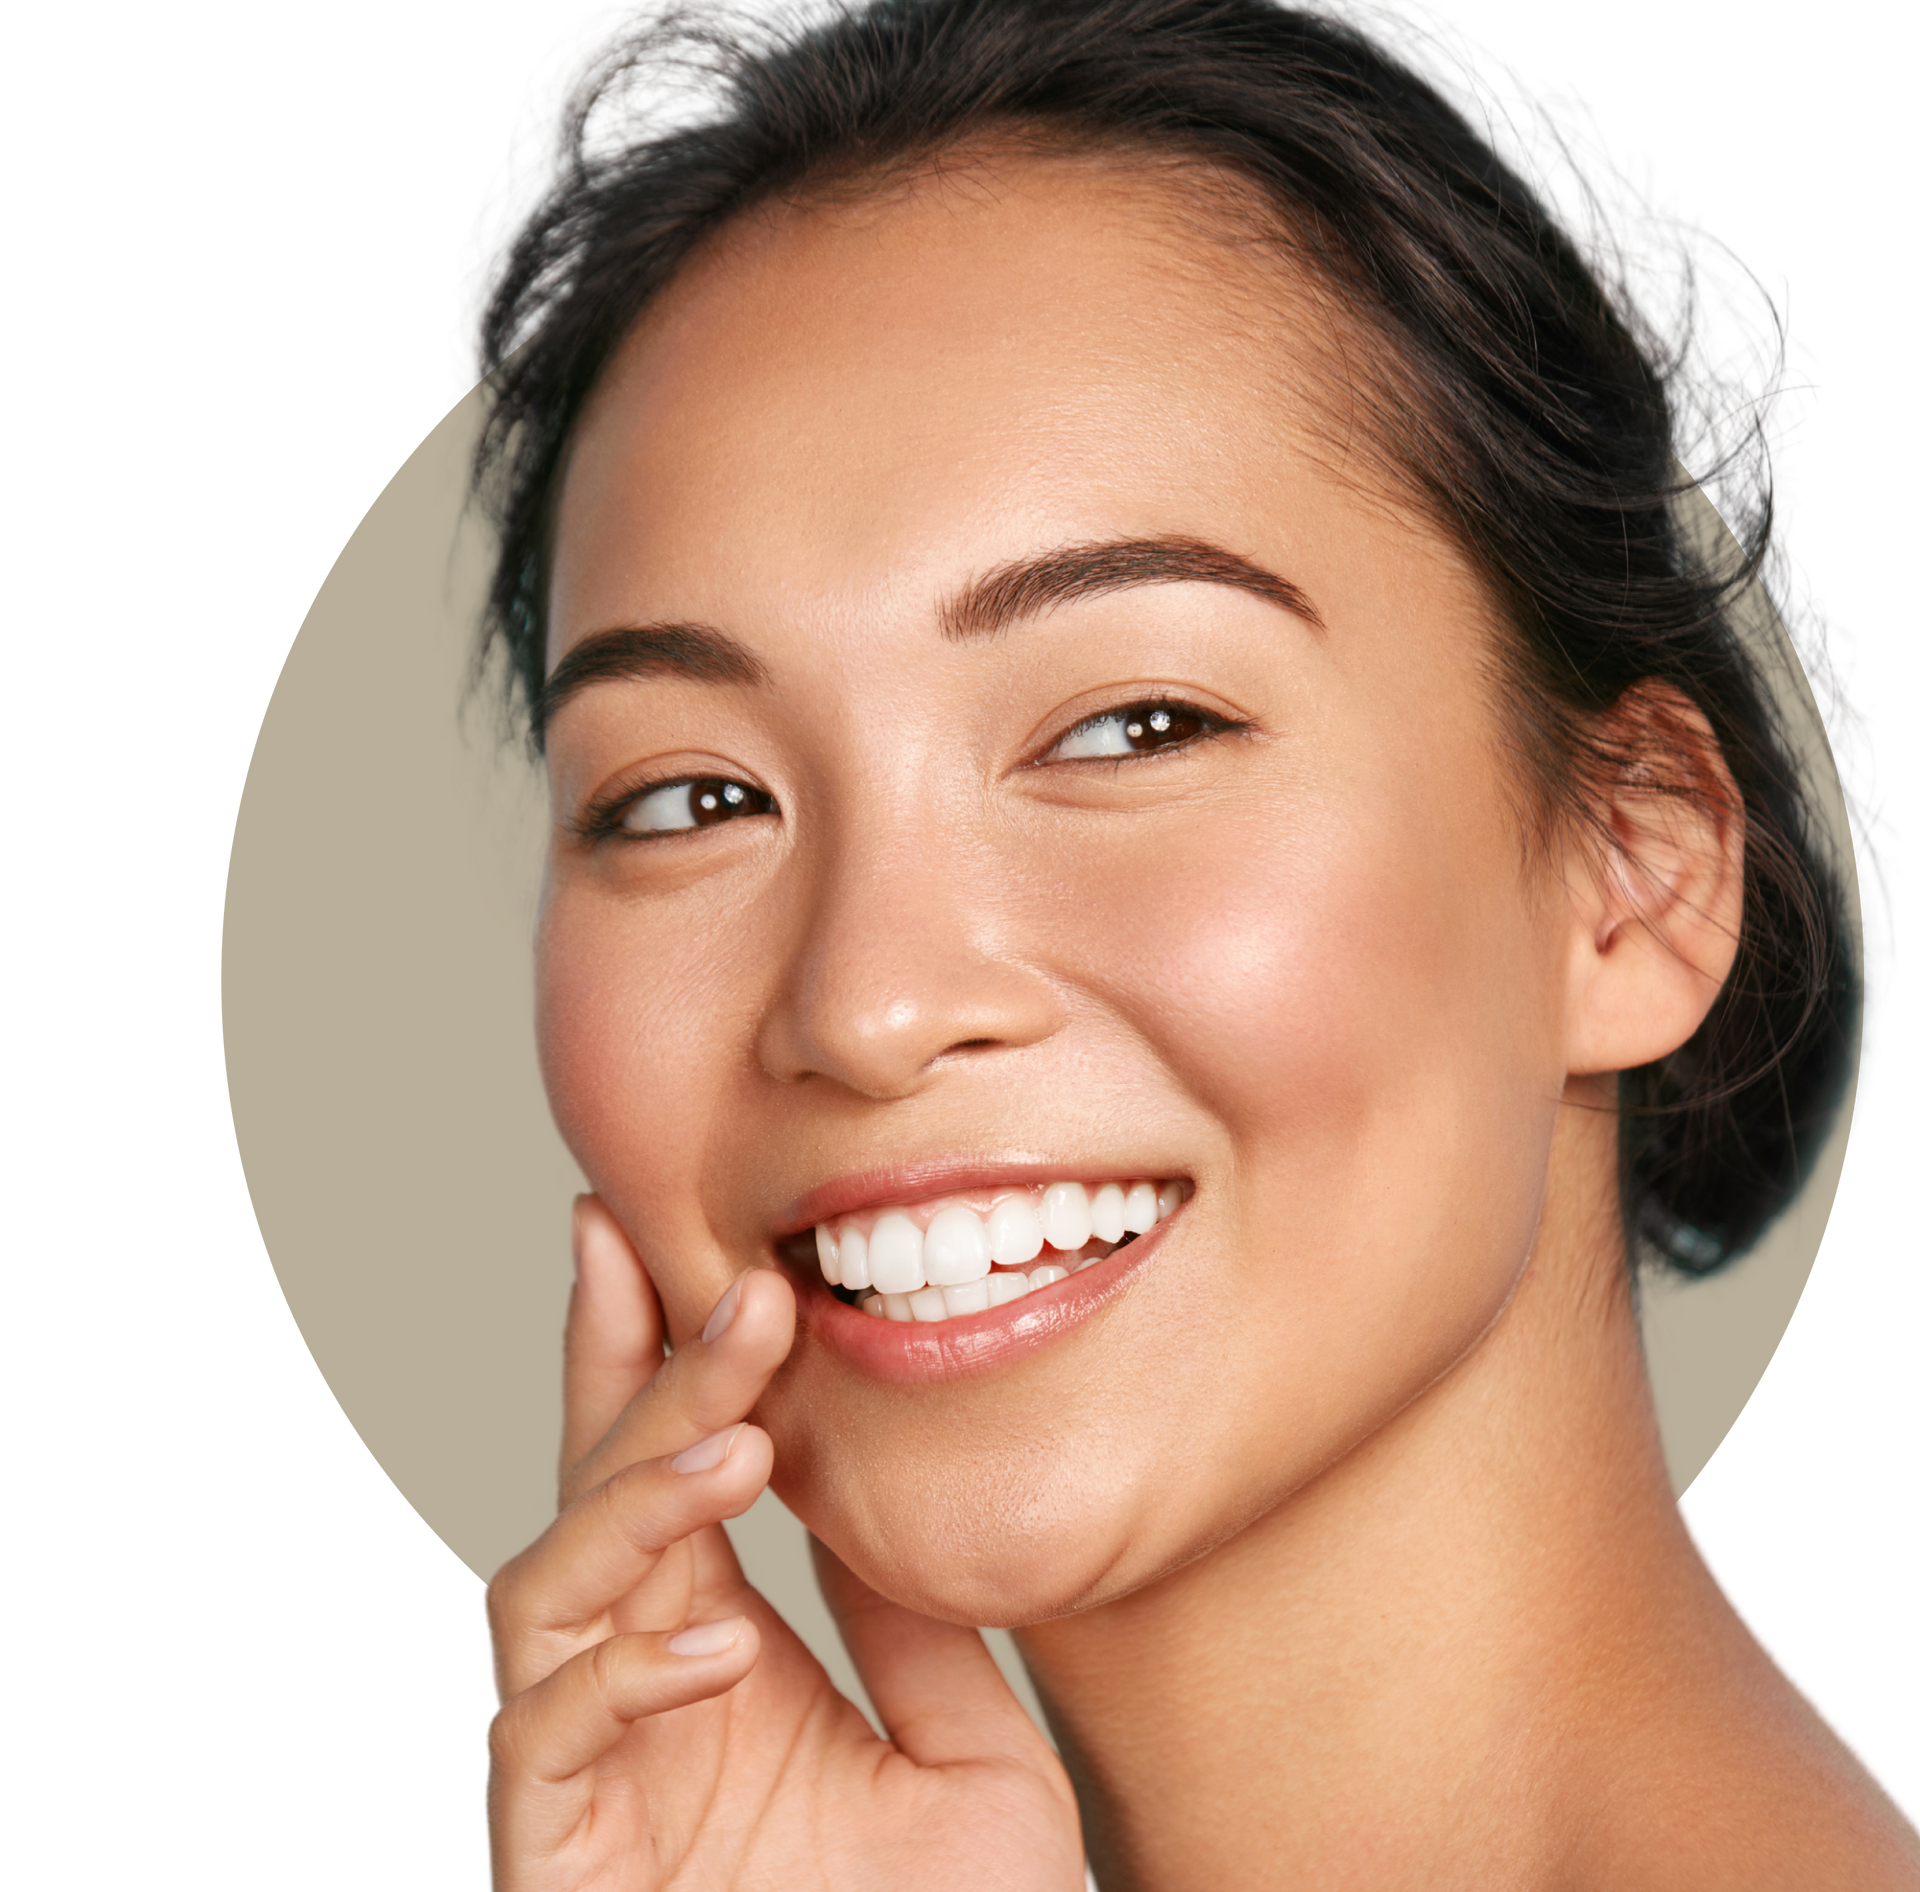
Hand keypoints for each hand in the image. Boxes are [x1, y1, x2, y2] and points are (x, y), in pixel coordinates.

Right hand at [481, 1194, 1088, 1888]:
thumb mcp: (970, 1762)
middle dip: (632, 1381)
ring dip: (627, 1506)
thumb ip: (910, 1632)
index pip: (668, 1483)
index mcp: (723, 1664)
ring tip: (731, 1449)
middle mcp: (640, 1706)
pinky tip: (709, 1646)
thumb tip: (874, 1494)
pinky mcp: (555, 1873)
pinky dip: (615, 1682)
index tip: (661, 1236)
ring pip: (539, 1598)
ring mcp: (589, 1789)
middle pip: (596, 1502)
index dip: (652, 1360)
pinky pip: (542, 1751)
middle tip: (694, 1274)